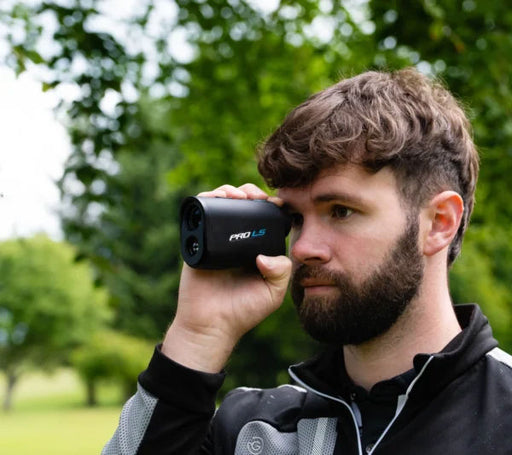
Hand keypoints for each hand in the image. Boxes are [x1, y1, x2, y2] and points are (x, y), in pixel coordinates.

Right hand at [162, 184, 291, 372]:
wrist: (210, 325)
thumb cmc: (243, 311)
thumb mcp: (273, 293)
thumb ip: (281, 271)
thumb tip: (263, 254)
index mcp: (256, 248)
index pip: (263, 217)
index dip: (269, 204)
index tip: (276, 202)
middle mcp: (236, 240)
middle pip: (242, 205)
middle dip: (249, 192)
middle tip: (254, 196)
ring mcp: (215, 240)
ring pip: (221, 205)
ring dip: (228, 192)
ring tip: (236, 195)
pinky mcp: (197, 242)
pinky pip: (199, 215)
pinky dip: (206, 200)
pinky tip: (216, 198)